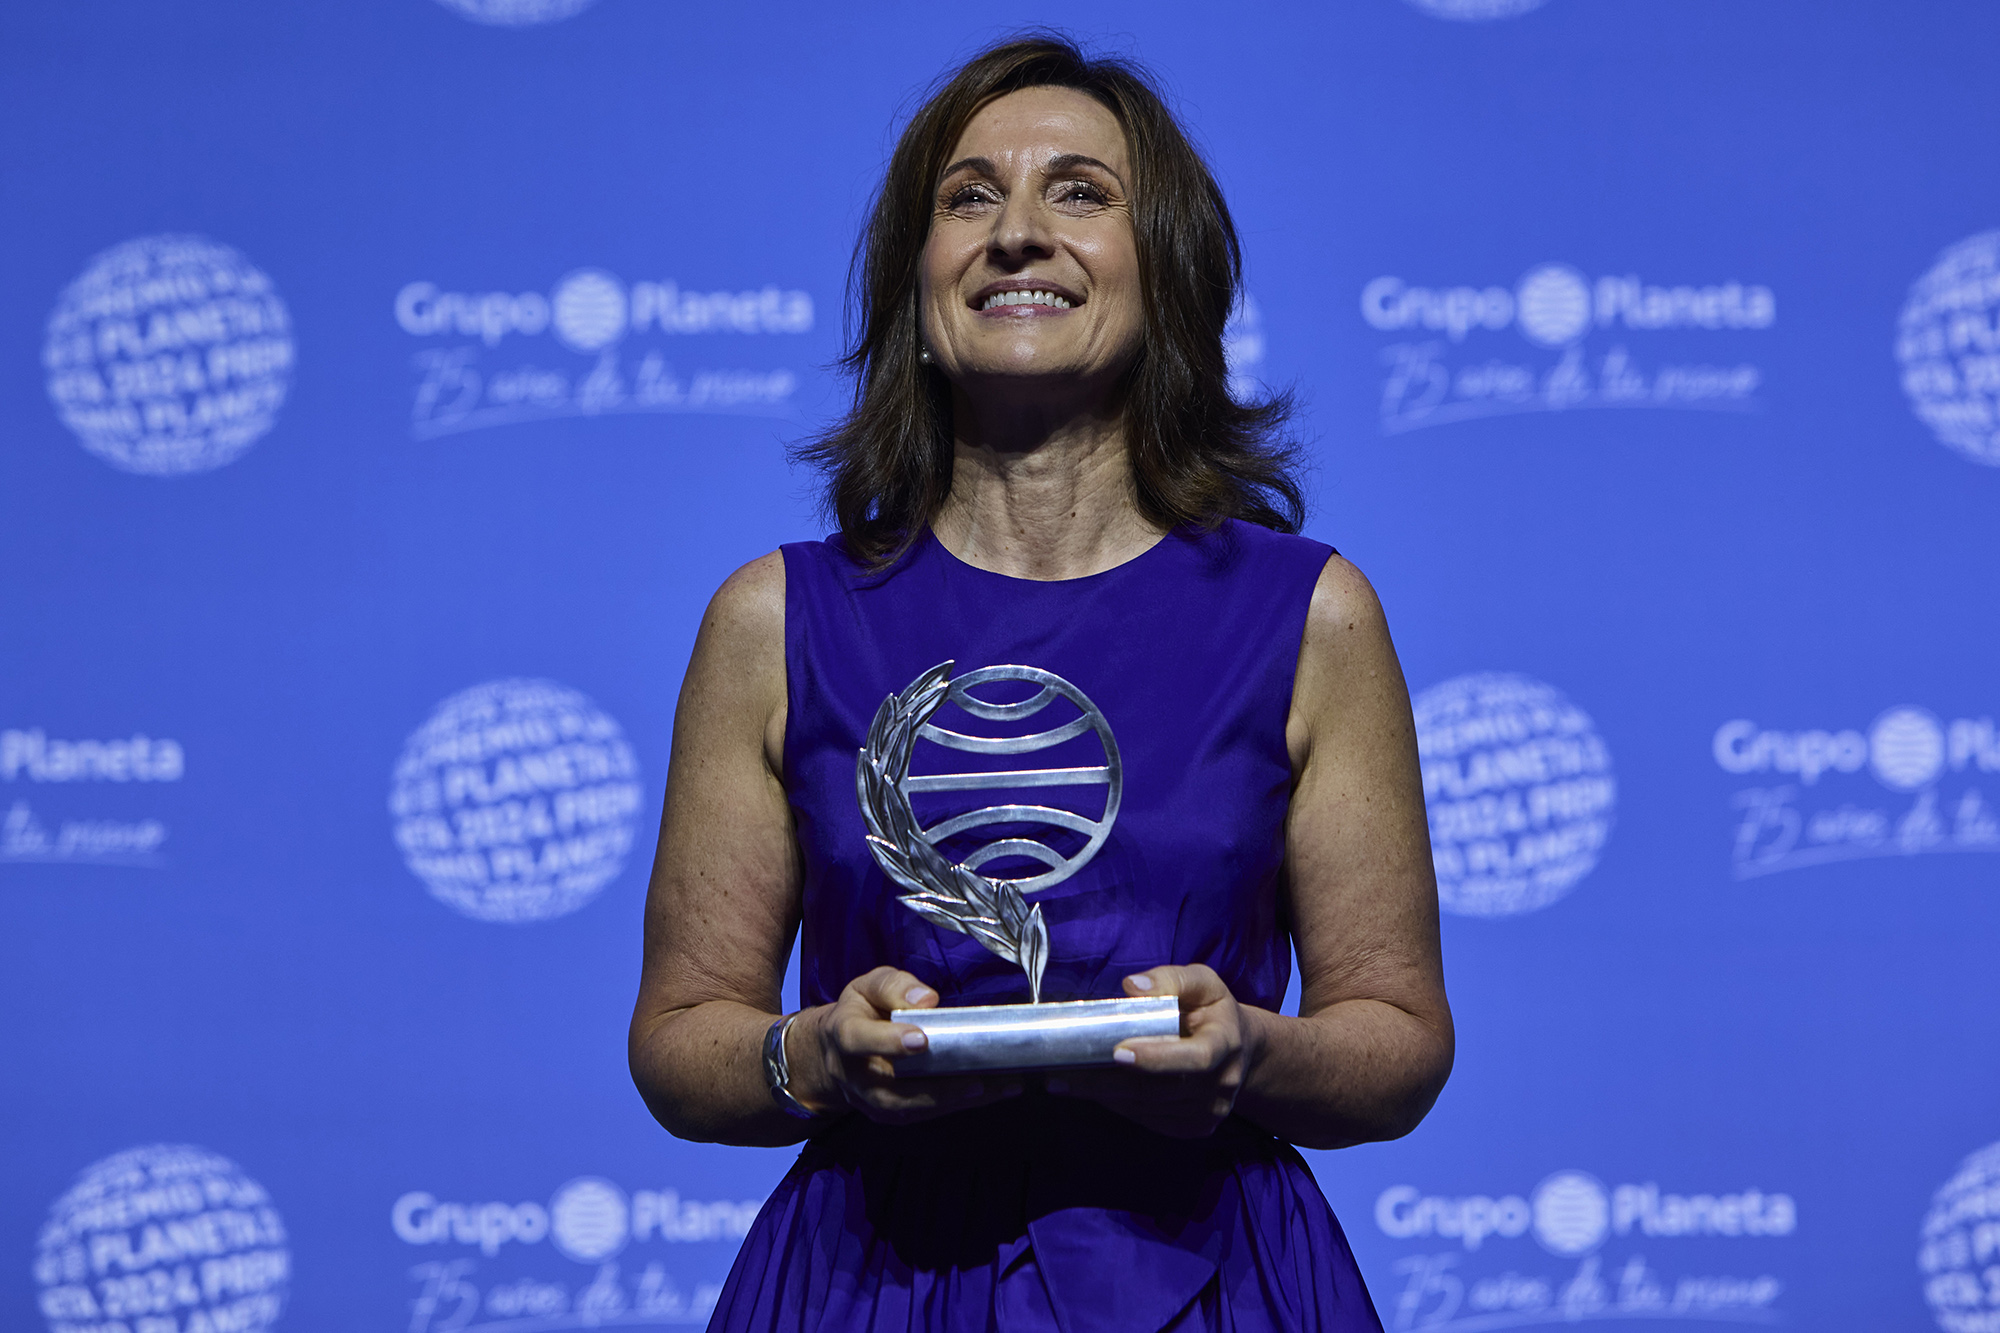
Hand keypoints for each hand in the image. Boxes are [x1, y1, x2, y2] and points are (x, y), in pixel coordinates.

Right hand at [793, 966, 1020, 1124]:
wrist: (834, 1054)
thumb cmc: (860, 1012)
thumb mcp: (868, 986)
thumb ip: (894, 986)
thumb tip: (927, 1000)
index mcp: (846, 1035)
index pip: (862, 1040)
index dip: (889, 1041)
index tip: (921, 1039)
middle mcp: (857, 1075)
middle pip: (893, 1088)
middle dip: (937, 1087)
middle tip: (977, 1079)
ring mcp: (873, 1101)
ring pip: (914, 1108)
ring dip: (958, 1099)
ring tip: (998, 1087)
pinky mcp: (891, 1115)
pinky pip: (927, 1114)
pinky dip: (961, 1104)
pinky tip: (994, 1091)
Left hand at [1048, 964, 1257, 1137]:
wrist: (1241, 1048)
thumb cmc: (1212, 1009)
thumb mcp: (1202, 982)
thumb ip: (1171, 979)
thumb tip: (1133, 986)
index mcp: (1226, 1042)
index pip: (1197, 1058)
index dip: (1158, 1058)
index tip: (1118, 1052)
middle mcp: (1222, 1082)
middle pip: (1161, 1089)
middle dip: (1109, 1082)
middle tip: (1064, 1073)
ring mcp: (1211, 1110)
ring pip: (1150, 1108)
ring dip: (1106, 1096)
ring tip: (1066, 1081)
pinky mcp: (1197, 1126)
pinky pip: (1151, 1120)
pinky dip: (1119, 1106)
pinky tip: (1093, 1092)